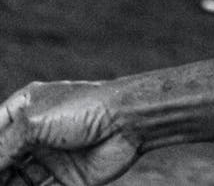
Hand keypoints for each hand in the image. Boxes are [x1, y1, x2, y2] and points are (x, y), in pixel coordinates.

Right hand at [0, 82, 138, 185]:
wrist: (128, 120)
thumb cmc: (83, 109)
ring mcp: (51, 155)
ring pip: (17, 178)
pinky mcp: (66, 176)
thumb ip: (3, 147)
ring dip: (9, 184)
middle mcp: (36, 132)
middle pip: (4, 158)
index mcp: (26, 108)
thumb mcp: (33, 123)